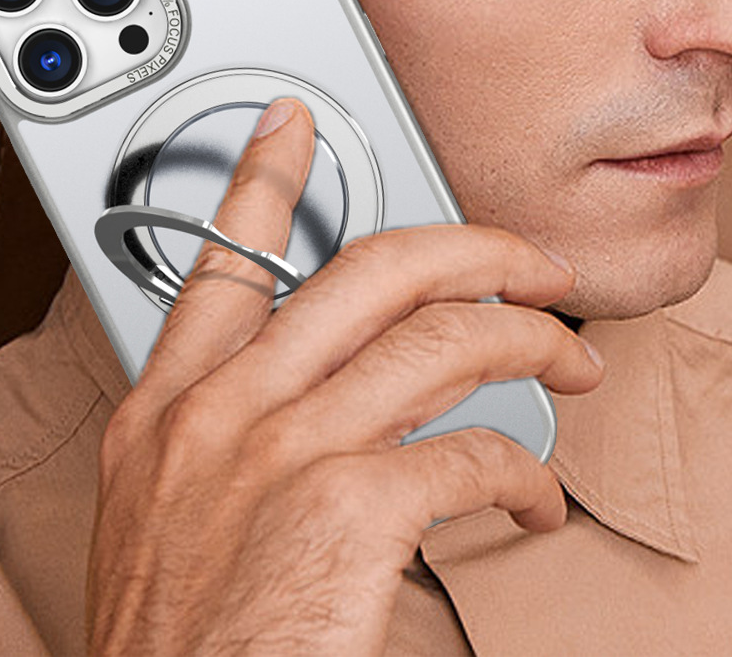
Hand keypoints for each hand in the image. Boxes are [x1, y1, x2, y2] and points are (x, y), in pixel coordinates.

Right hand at [85, 97, 604, 655]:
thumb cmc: (174, 640)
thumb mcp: (161, 512)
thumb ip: (224, 433)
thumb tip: (314, 391)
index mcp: (170, 408)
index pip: (221, 265)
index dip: (260, 184)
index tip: (291, 126)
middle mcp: (226, 412)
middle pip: (371, 273)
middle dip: (475, 248)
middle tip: (531, 260)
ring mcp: (287, 452)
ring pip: (442, 341)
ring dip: (529, 342)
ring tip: (570, 363)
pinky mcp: (349, 510)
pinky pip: (472, 453)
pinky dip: (525, 471)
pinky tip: (535, 500)